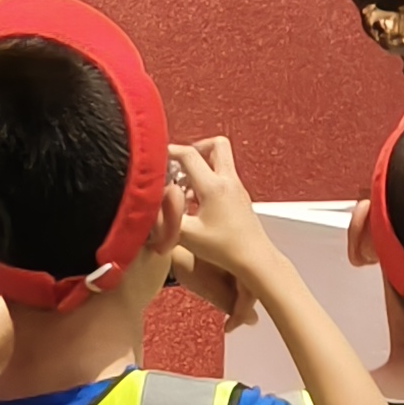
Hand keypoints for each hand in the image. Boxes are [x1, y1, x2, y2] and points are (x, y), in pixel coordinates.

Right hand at [162, 138, 266, 321]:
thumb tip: (148, 207)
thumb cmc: (225, 249)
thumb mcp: (186, 235)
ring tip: (184, 186)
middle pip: (216, 144)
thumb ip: (164, 218)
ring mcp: (237, 189)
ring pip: (221, 160)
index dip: (169, 151)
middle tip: (179, 163)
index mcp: (213, 186)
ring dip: (201, 165)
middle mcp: (228, 182)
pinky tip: (196, 202)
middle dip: (194, 148)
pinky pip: (224, 177)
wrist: (255, 260)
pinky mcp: (240, 198)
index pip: (189, 154)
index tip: (156, 157)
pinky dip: (208, 180)